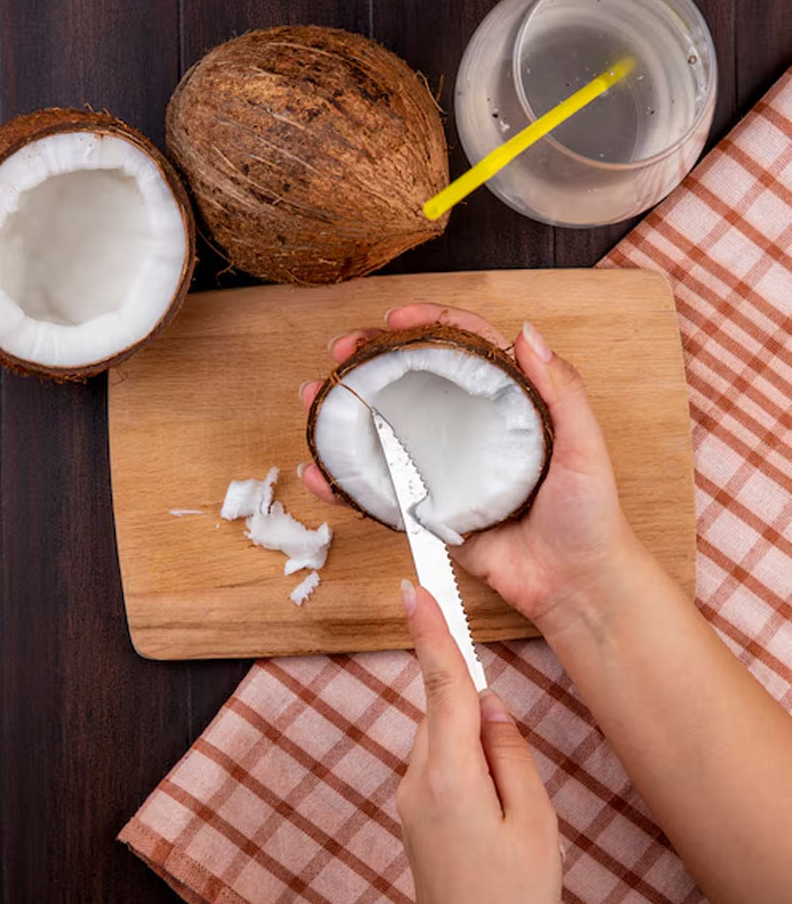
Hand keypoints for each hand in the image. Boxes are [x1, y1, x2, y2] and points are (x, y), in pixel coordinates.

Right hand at [299, 303, 637, 631]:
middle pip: (416, 381)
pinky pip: (382, 489)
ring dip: (348, 413)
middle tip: (341, 352)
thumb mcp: (584, 446)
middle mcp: (471, 429)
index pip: (465, 348)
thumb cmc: (589, 515)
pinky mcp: (429, 510)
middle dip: (373, 361)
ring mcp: (446, 469)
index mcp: (508, 404)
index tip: (396, 319)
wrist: (574, 584)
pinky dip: (348, 482)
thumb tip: (527, 332)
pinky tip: (319, 471)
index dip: (429, 324)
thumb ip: (561, 391)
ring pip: (389, 429)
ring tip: (314, 399)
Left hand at [397, 580, 560, 903]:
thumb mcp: (535, 822)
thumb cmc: (514, 902)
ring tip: (509, 813)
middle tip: (514, 779)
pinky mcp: (414, 815)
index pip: (441, 683)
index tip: (413, 587)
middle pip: (444, 710)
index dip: (430, 631)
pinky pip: (439, 764)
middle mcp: (418, 778)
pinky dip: (465, 764)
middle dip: (476, 711)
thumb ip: (510, 751)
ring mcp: (410, 798)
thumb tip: (489, 705)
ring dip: (475, 745)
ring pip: (443, 738)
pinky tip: (491, 812)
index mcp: (450, 772)